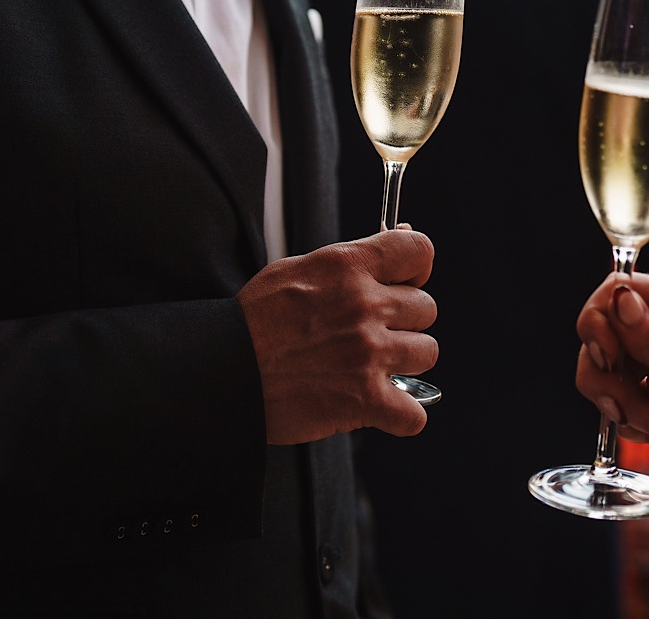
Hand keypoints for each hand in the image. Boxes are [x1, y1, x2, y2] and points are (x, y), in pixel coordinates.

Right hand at [237, 228, 437, 443]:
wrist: (222, 372)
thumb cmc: (255, 320)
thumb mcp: (298, 269)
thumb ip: (353, 257)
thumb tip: (403, 234)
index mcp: (348, 267)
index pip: (419, 251)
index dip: (417, 269)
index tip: (405, 284)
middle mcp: (364, 306)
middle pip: (426, 308)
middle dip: (404, 322)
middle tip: (370, 334)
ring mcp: (367, 353)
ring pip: (426, 353)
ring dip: (403, 363)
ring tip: (371, 367)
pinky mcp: (363, 399)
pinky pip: (413, 413)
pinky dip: (401, 415)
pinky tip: (380, 409)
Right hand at [576, 273, 648, 495]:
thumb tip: (618, 300)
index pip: (621, 289)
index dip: (601, 320)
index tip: (608, 358)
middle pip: (604, 333)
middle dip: (608, 374)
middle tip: (628, 407)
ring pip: (607, 372)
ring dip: (623, 404)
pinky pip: (622, 403)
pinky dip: (635, 423)